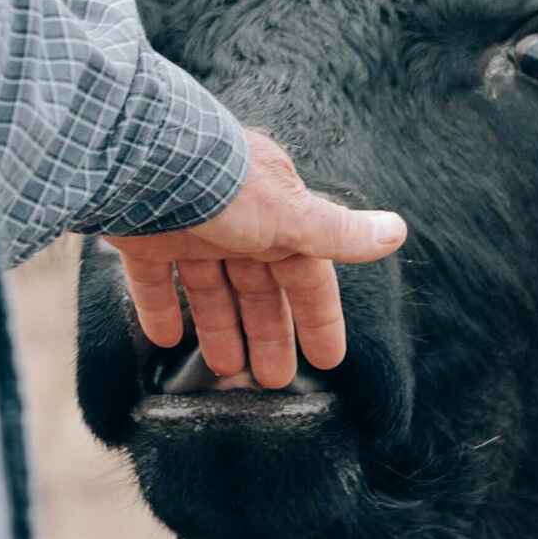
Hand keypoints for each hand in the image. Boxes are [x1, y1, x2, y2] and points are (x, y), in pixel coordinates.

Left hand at [108, 128, 406, 389]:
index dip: (318, 316)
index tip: (327, 360)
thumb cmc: (223, 184)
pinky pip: (156, 279)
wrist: (141, 156)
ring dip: (220, 328)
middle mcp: (235, 219)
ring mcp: (188, 226)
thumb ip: (338, 232)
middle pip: (258, 287)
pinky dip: (161, 309)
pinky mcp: (143, 233)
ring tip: (225, 371)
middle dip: (268, 334)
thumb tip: (396, 232)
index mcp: (277, 212)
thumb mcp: (290, 214)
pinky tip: (165, 340)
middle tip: (272, 382)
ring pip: (210, 286)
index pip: (306, 274)